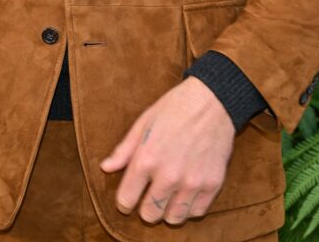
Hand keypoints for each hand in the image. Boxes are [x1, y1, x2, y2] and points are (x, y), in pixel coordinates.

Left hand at [98, 77, 235, 225]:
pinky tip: (186, 192)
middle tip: (149, 197)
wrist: (212, 100)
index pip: (126, 200)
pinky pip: (197, 212)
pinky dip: (190, 207)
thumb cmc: (174, 108)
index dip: (124, 202)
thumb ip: (124, 150)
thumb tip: (106, 168)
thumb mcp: (144, 122)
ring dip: (168, 211)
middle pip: (150, 215)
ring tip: (169, 196)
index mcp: (146, 159)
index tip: (128, 198)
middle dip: (146, 209)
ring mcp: (192, 182)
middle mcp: (168, 175)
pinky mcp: (212, 184)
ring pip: (174, 218)